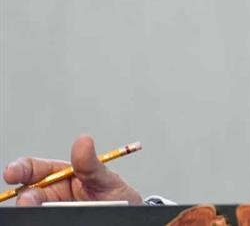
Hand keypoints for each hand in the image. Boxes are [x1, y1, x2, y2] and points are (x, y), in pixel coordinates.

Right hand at [3, 134, 142, 205]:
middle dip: (26, 198)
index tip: (12, 173)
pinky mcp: (56, 219)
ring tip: (41, 210)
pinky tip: (50, 217)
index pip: (32, 169)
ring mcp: (53, 210)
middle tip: (30, 202)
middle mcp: (51, 194)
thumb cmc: (116, 195)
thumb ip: (91, 164)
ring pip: (34, 210)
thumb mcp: (106, 178)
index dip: (19, 169)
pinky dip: (43, 218)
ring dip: (34, 210)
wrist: (127, 213)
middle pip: (28, 195)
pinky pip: (45, 219)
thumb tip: (83, 140)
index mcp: (59, 175)